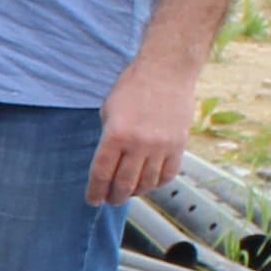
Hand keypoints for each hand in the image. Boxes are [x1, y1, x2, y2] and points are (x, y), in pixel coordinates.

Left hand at [91, 59, 201, 206]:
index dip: (95, 191)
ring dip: (135, 192)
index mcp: (115, 135)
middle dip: (114, 196)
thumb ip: (108, 138)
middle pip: (124, 184)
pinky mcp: (179, 146)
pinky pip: (167, 175)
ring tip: (129, 192)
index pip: (101, 174)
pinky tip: (149, 182)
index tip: (92, 200)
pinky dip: (156, 183)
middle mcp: (138, 144)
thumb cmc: (132, 87)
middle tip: (110, 199)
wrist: (166, 71)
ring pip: (147, 183)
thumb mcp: (109, 110)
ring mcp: (161, 147)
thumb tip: (108, 165)